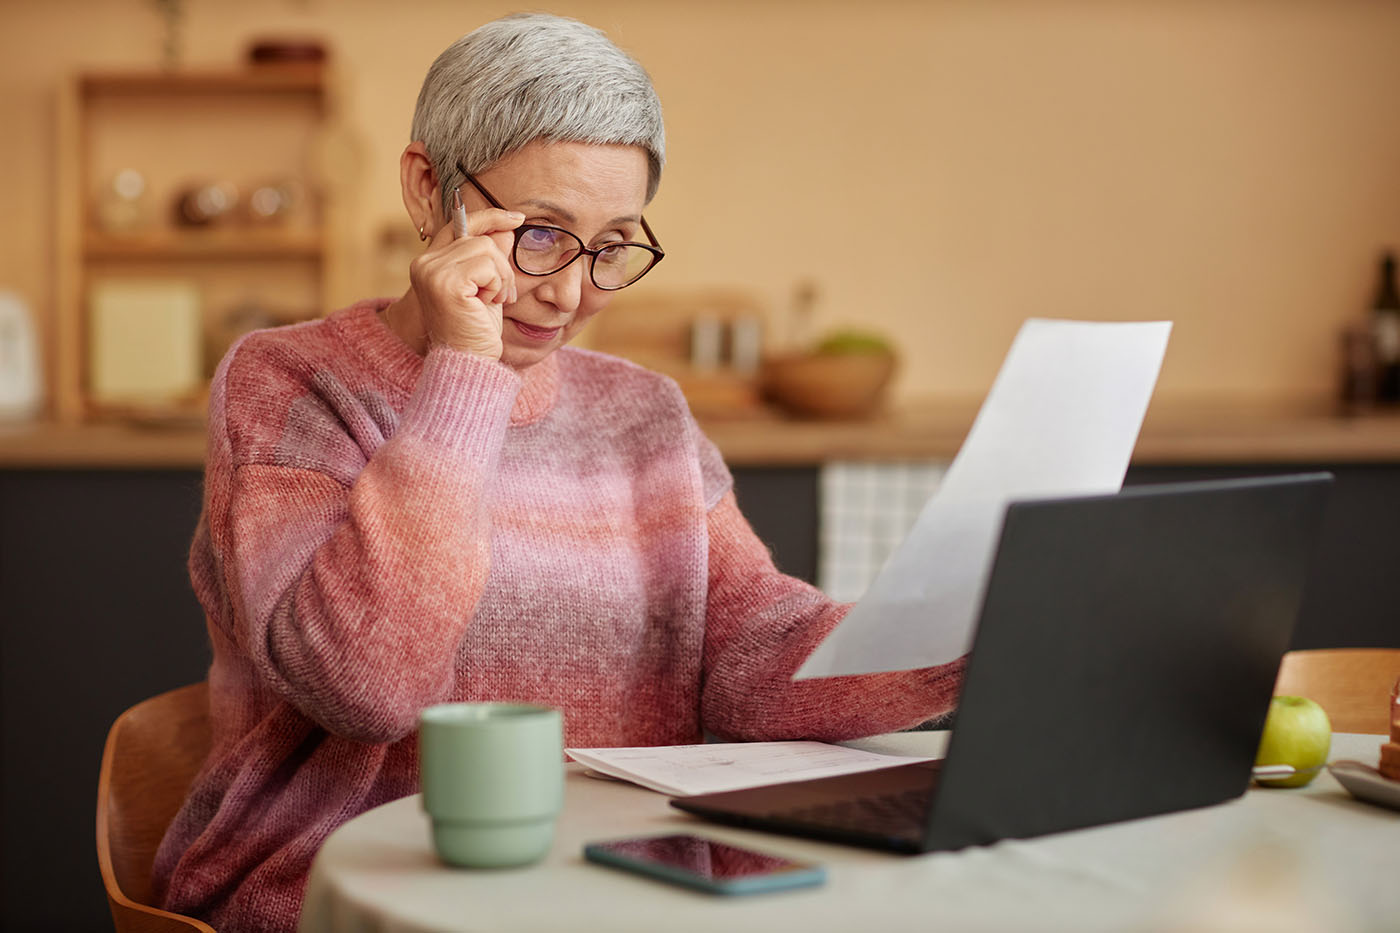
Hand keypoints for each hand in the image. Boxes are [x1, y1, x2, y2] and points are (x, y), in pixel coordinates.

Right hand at [408, 208, 523, 359]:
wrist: (468, 361)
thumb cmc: (476, 329)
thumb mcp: (488, 286)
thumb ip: (492, 257)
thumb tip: (505, 227)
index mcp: (430, 262)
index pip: (458, 225)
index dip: (489, 217)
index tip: (516, 218)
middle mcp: (424, 263)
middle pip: (479, 237)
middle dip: (501, 266)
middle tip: (500, 295)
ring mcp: (432, 272)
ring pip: (486, 248)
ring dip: (501, 277)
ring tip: (493, 301)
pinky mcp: (446, 283)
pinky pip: (487, 265)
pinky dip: (497, 285)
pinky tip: (488, 303)